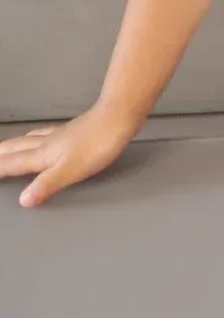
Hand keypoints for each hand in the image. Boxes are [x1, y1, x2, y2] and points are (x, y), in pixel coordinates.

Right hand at [0, 103, 142, 206]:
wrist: (118, 118)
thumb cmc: (97, 144)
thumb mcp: (70, 171)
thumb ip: (46, 185)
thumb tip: (23, 199)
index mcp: (41, 154)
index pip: (11, 164)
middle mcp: (46, 142)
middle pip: (13, 148)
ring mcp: (59, 134)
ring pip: (27, 139)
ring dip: (12, 146)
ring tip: (4, 150)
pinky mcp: (72, 130)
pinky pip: (44, 133)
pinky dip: (33, 137)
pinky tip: (40, 136)